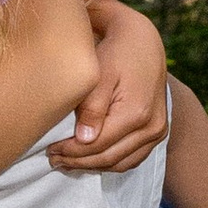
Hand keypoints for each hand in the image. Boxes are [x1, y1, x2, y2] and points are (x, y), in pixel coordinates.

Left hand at [46, 0, 169, 172]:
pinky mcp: (157, 131)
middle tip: (54, 159)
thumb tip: (83, 139)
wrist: (144, 42)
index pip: (98, 145)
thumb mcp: (100, 73)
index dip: (72, 152)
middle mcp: (151, 126)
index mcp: (136, 112)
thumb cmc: (117, 53)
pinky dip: (111, 162)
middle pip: (109, 157)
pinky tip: (90, 159)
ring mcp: (157, 131)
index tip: (50, 151)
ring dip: (93, 166)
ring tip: (68, 162)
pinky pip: (132, 158)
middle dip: (79, 162)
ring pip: (121, 162)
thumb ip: (92, 107)